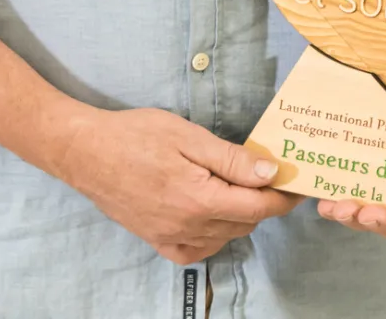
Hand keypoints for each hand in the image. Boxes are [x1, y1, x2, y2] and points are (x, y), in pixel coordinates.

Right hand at [48, 106, 297, 263]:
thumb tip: (271, 173)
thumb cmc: (136, 136)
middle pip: (245, 223)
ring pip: (224, 237)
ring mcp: (169, 237)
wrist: (85, 152)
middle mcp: (187, 226)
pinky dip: (212, 236)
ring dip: (240, 217)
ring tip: (237, 186)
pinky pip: (195, 250)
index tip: (300, 185)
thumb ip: (233, 159)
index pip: (259, 207)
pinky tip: (211, 215)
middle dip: (264, 202)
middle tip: (268, 176)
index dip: (285, 198)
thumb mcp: (190, 137)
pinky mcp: (154, 239)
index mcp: (200, 199)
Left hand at [318, 106, 385, 240]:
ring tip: (344, 206)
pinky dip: (333, 206)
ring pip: (365, 218)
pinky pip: (340, 207)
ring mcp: (374, 197)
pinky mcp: (348, 189)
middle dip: (382, 223)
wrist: (377, 102)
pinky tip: (325, 199)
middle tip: (372, 213)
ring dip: (354, 217)